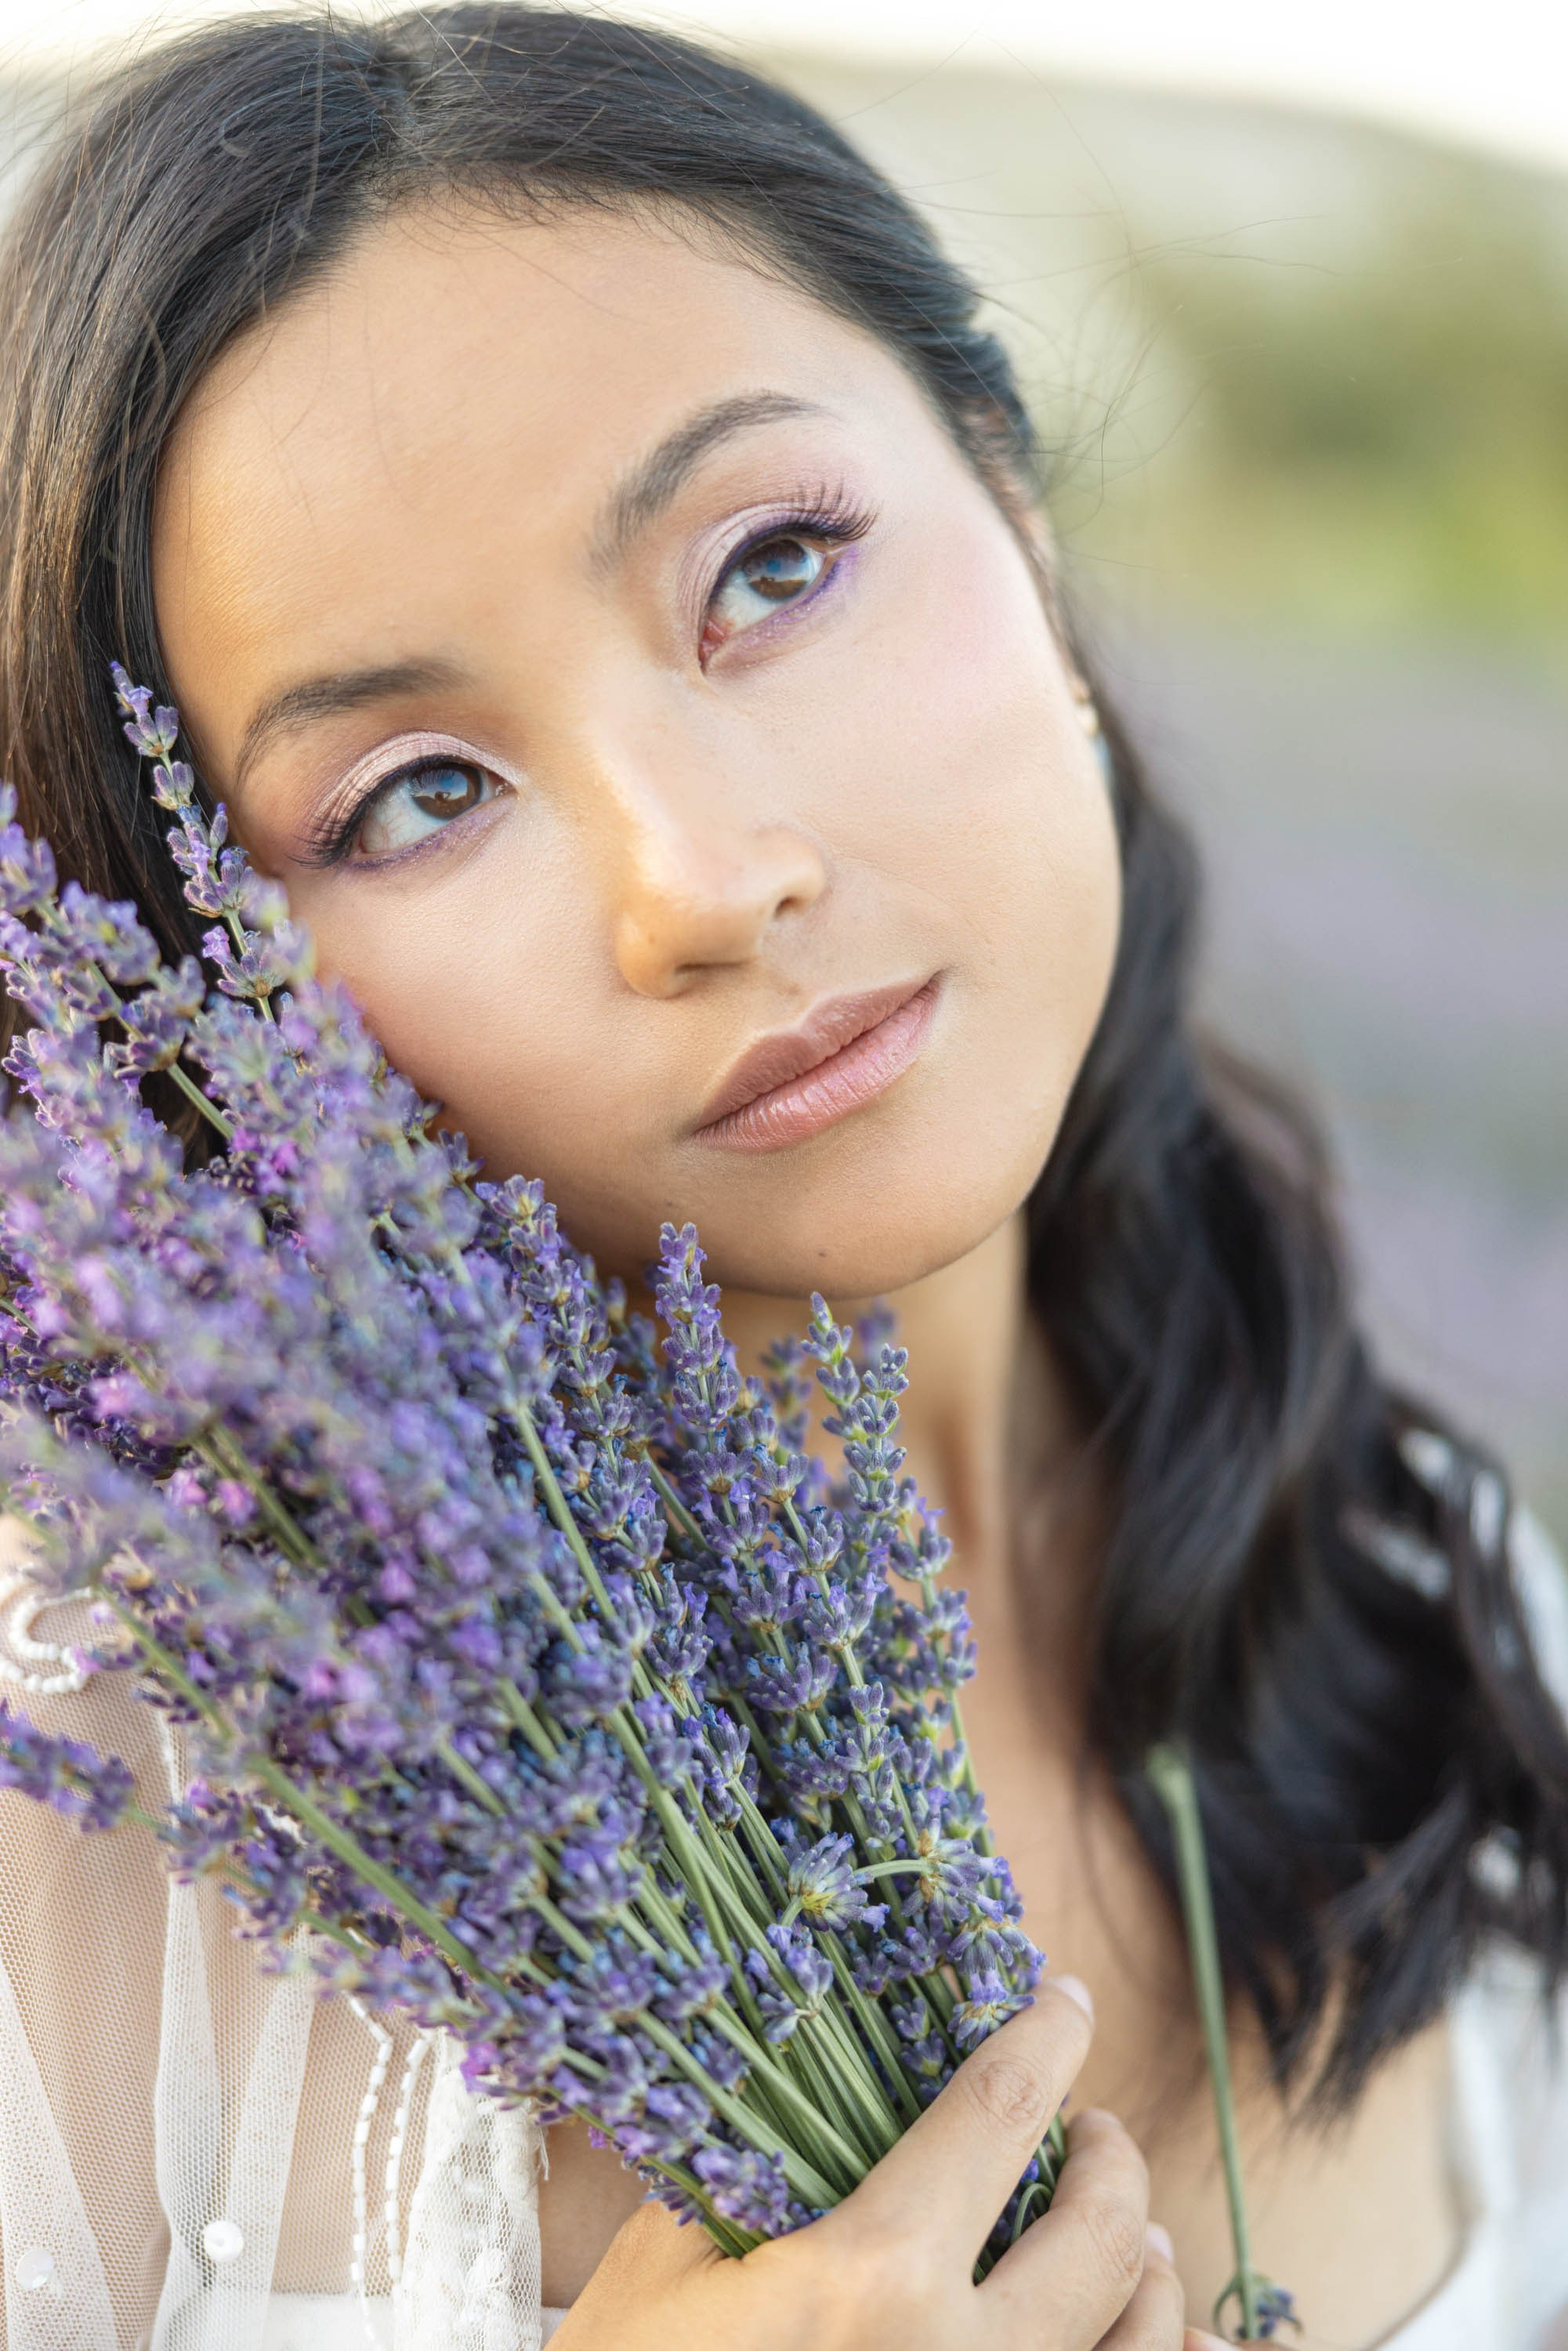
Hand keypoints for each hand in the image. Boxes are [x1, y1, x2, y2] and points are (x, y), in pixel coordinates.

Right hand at [550, 1977, 1226, 2350]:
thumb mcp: (673, 2257)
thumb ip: (764, 2173)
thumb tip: (828, 2092)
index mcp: (870, 2274)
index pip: (996, 2113)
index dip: (1044, 2037)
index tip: (1063, 1998)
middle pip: (1098, 2231)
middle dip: (1109, 2156)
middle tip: (1091, 2125)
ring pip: (1137, 2337)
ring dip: (1143, 2265)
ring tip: (1127, 2230)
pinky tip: (1172, 2338)